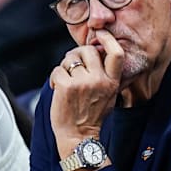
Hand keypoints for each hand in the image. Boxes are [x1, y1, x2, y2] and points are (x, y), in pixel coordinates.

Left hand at [49, 29, 124, 147]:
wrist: (78, 137)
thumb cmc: (91, 115)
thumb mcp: (108, 94)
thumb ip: (105, 74)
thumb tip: (96, 51)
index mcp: (112, 81)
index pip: (116, 53)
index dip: (107, 39)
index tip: (100, 33)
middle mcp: (99, 80)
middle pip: (88, 50)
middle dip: (77, 53)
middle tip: (73, 64)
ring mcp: (83, 83)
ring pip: (70, 59)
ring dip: (64, 67)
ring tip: (66, 81)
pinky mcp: (66, 86)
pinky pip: (57, 69)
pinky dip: (55, 77)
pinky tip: (57, 88)